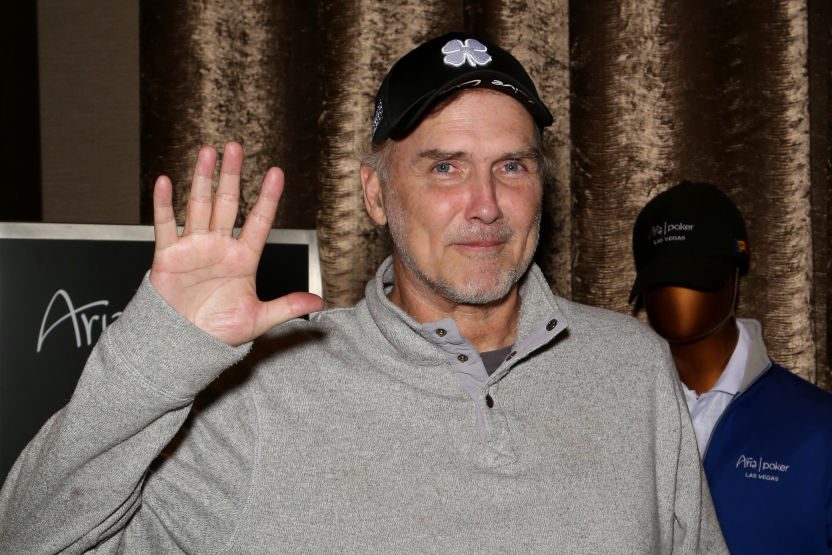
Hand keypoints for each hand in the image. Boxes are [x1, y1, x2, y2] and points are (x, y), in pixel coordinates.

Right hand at [150, 142, 323, 345]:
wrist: (185, 346)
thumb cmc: (220, 332)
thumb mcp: (259, 319)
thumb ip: (287, 306)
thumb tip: (319, 302)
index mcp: (244, 259)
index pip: (259, 221)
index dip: (268, 198)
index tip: (276, 173)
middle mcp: (219, 247)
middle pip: (227, 204)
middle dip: (232, 175)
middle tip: (235, 147)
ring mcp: (194, 248)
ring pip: (199, 206)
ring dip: (202, 179)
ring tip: (207, 153)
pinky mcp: (168, 256)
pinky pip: (165, 226)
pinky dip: (165, 205)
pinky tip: (166, 182)